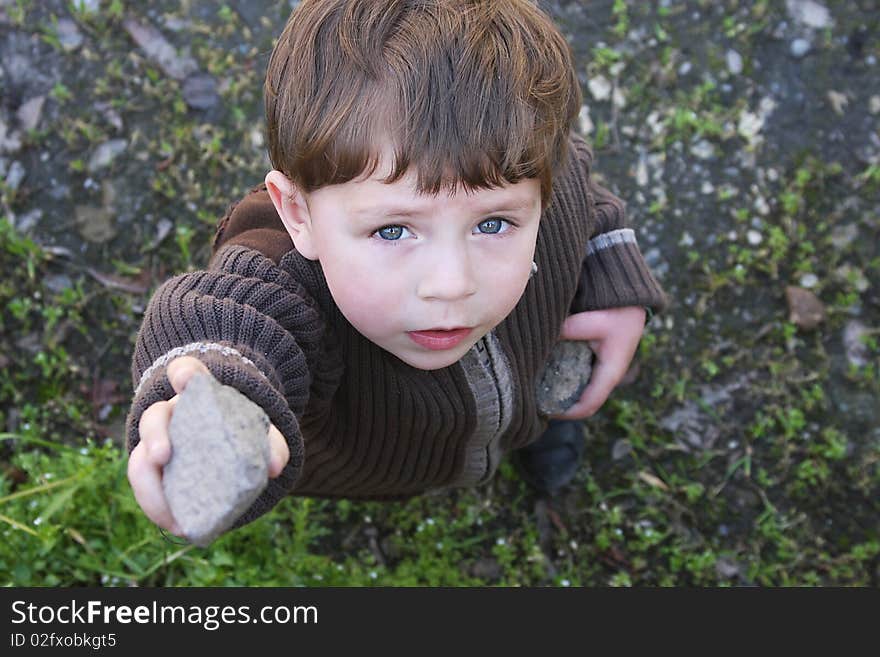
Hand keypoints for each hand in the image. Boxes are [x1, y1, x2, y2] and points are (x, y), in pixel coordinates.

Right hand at [127, 355, 289, 535]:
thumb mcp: (262, 435)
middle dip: (155, 435)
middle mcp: (171, 416)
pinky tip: (177, 526)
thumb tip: (274, 467)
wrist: (228, 447)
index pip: (188, 373)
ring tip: (171, 517)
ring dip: (150, 489)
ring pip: (140, 460)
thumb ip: (272, 445)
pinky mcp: (154, 473)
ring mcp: (157, 443)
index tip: (184, 378)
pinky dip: (158, 509)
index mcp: (198, 397)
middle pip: (154, 417)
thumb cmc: (242, 432)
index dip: (184, 373)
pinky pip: (146, 490)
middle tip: (163, 457)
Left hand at [547, 306, 646, 420]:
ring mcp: (603, 370)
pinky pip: (580, 377)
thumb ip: (568, 330)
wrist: (630, 300)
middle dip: (560, 404)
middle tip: (536, 402)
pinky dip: (564, 379)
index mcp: (609, 373)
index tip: (545, 410)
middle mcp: (607, 376)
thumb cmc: (616, 312)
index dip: (567, 413)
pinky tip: (545, 373)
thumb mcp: (591, 320)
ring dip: (562, 392)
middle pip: (583, 402)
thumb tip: (542, 340)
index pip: (588, 405)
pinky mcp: (597, 360)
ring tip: (537, 390)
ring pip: (581, 390)